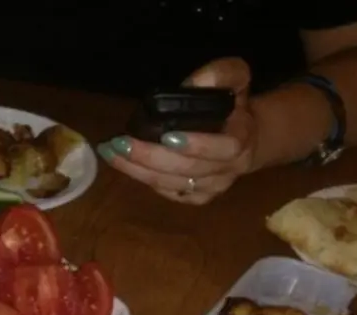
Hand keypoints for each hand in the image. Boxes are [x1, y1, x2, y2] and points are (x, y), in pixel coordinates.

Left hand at [98, 57, 258, 204]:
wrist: (246, 137)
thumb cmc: (234, 105)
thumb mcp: (236, 79)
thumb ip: (221, 74)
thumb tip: (192, 84)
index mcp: (240, 140)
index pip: (221, 149)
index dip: (195, 145)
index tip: (167, 136)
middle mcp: (228, 170)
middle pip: (187, 170)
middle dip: (151, 157)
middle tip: (121, 143)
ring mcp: (213, 187)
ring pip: (172, 184)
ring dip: (138, 170)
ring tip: (111, 152)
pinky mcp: (198, 198)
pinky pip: (168, 192)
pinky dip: (144, 179)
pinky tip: (124, 165)